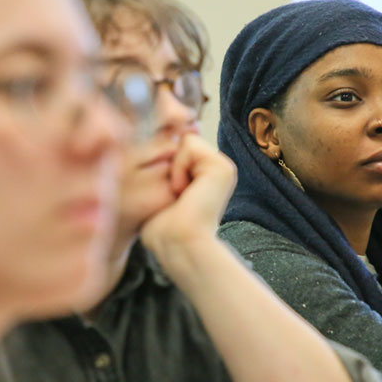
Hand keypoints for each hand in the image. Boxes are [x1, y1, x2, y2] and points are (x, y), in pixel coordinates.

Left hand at [139, 133, 236, 259]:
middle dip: (169, 165)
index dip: (166, 162)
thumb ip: (164, 163)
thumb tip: (170, 137)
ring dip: (173, 168)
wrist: (177, 244)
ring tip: (179, 194)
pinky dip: (179, 168)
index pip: (178, 147)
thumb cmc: (162, 227)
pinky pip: (189, 145)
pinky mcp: (223, 167)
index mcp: (204, 174)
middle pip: (180, 141)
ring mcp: (222, 167)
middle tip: (174, 196)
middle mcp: (216, 169)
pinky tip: (183, 191)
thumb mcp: (158, 189)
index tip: (169, 193)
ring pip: (185, 141)